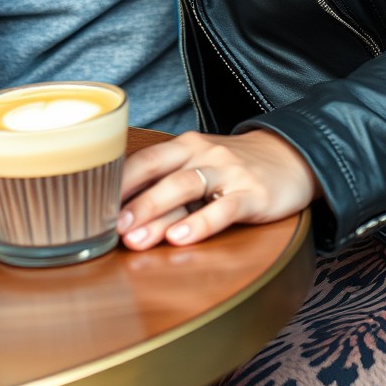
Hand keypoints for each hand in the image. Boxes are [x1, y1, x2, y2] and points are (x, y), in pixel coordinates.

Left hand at [117, 129, 320, 249]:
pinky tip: (180, 239)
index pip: (144, 159)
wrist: (292, 158)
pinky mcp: (252, 194)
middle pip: (160, 174)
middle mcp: (203, 154)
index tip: (93, 204)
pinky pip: (223, 209)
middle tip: (109, 227)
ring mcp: (228, 172)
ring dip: (157, 213)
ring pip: (186, 188)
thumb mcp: (200, 167)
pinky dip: (199, 224)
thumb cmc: (235, 169)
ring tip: (135, 239)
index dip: (118, 181)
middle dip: (132, 202)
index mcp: (185, 146)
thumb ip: (169, 185)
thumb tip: (124, 214)